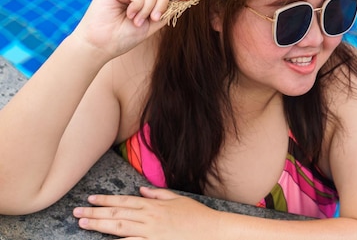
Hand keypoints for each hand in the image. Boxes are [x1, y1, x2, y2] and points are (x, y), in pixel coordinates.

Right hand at [73, 0, 191, 57]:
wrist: (100, 46)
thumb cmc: (123, 38)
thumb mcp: (150, 26)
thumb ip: (164, 13)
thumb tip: (182, 1)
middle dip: (163, 2)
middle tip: (154, 19)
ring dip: (149, 6)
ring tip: (138, 21)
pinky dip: (138, 4)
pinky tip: (130, 15)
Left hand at [73, 187, 215, 238]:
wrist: (213, 231)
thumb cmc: (197, 216)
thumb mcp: (178, 199)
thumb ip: (158, 194)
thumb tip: (141, 189)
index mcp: (154, 205)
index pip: (124, 201)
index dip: (106, 200)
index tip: (90, 199)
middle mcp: (150, 217)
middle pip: (117, 214)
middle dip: (95, 212)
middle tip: (77, 213)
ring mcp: (152, 232)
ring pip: (120, 228)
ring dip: (100, 225)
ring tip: (83, 223)